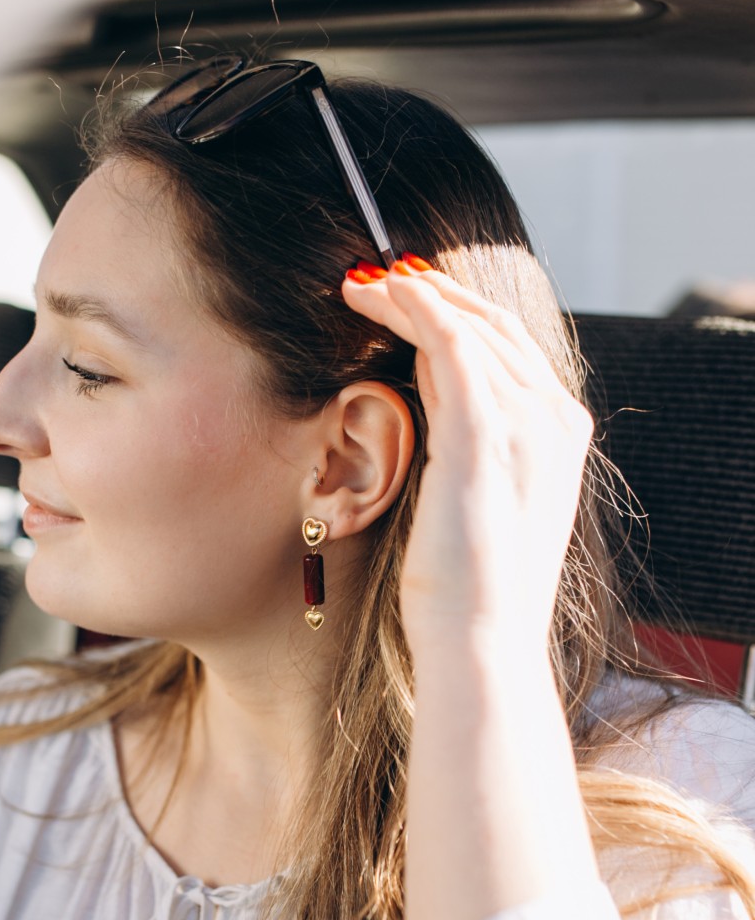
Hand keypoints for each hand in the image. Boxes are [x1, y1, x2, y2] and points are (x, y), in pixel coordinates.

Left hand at [342, 261, 593, 645]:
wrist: (481, 640)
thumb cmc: (468, 588)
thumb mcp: (476, 502)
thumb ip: (468, 445)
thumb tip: (432, 399)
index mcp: (558, 437)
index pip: (508, 351)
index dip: (456, 315)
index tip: (406, 297)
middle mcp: (554, 420)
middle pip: (492, 327)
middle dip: (432, 293)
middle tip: (374, 278)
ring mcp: (526, 423)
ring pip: (468, 327)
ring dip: (412, 295)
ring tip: (360, 284)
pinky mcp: (484, 432)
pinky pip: (452, 342)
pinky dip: (418, 308)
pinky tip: (382, 294)